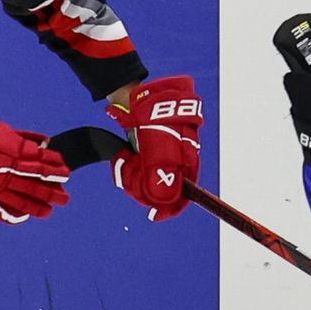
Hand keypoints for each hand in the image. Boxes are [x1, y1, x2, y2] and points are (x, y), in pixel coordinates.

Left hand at [107, 75, 203, 220]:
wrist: (134, 94)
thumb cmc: (152, 116)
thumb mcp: (156, 144)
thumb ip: (160, 172)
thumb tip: (163, 202)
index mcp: (187, 159)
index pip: (185, 193)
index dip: (171, 207)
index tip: (154, 215)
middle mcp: (176, 161)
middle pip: (162, 190)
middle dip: (143, 187)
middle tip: (129, 175)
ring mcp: (160, 157)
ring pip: (147, 181)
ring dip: (132, 176)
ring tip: (124, 160)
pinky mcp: (146, 153)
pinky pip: (137, 171)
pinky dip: (128, 168)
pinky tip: (122, 158)